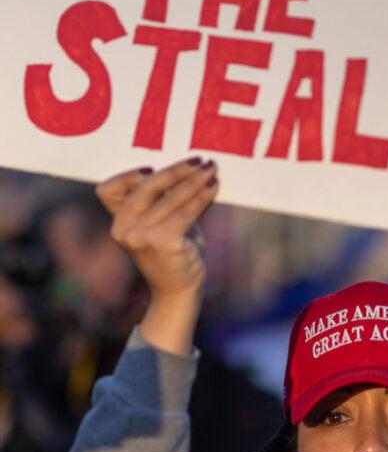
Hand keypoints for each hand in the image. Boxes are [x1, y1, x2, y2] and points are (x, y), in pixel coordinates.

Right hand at [96, 158, 217, 299]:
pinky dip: (202, 197)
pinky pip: (186, 211)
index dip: (129, 175)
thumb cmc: (173, 251)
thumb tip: (190, 165)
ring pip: (171, 197)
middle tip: (199, 160)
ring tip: (213, 169)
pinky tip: (214, 187)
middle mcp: (123, 229)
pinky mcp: (162, 242)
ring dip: (195, 180)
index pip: (109, 189)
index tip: (155, 166)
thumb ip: (165, 198)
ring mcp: (140, 237)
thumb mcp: (163, 221)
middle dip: (175, 170)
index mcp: (117, 223)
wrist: (178, 290)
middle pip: (145, 186)